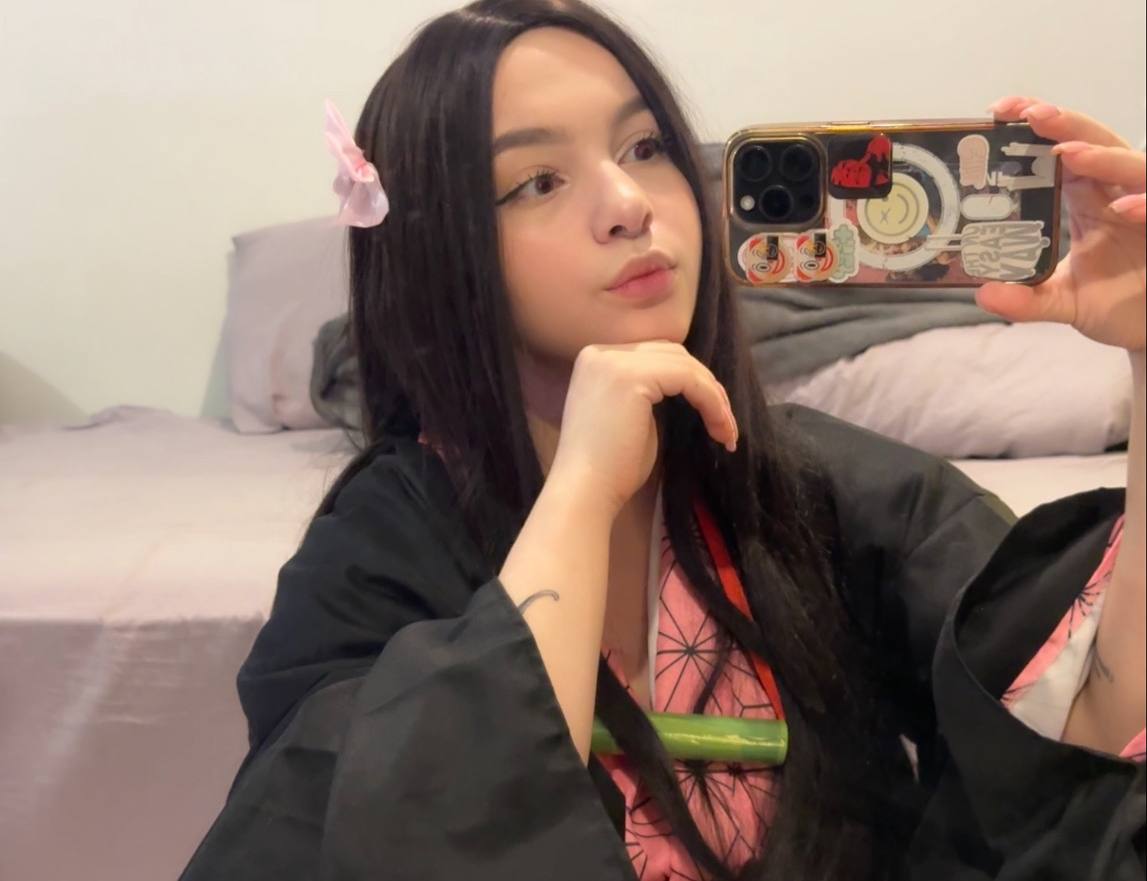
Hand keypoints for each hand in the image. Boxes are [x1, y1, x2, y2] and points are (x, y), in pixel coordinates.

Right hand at [549, 341, 737, 515]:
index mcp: (596, 360)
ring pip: (685, 364)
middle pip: (672, 354)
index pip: (656, 356)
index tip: (712, 418)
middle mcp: (601, 353)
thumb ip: (651, 393)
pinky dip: (712, 403)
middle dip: (705, 386)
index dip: (690, 381)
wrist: (586, 492)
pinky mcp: (632, 376)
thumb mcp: (633, 418)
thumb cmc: (610, 469)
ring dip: (714, 398)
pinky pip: (689, 379)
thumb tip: (690, 384)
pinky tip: (720, 429)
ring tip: (726, 433)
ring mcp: (614, 361)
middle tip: (724, 425)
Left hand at [976, 96, 1145, 352]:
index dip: (1039, 130)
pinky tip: (1125, 207)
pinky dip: (1146, 204)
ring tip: (1069, 153)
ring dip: (1105, 157)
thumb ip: (1025, 299)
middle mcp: (1120, 196)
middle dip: (1066, 124)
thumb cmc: (1118, 306)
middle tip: (1031, 113)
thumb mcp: (1064, 303)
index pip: (1063, 153)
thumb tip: (983, 294)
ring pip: (1135, 167)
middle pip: (1096, 144)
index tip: (1000, 113)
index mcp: (1090, 201)